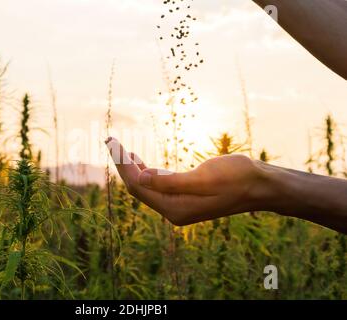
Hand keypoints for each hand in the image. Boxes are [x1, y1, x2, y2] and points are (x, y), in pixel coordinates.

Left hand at [105, 137, 270, 225]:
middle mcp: (173, 211)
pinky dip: (147, 172)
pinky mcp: (185, 199)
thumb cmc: (236, 177)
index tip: (112, 143)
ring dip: (133, 168)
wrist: (260, 185)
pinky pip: (158, 187)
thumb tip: (141, 178)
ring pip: (146, 187)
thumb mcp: (204, 178)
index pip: (138, 186)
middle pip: (138, 188)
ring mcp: (179, 206)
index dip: (122, 165)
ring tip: (121, 149)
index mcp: (175, 208)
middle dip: (123, 165)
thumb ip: (170, 182)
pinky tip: (142, 162)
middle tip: (111, 142)